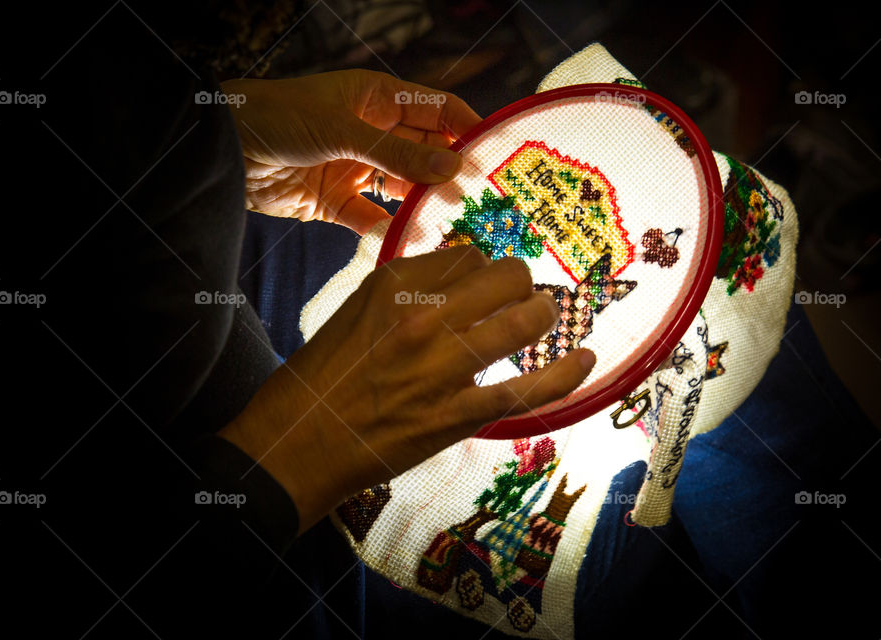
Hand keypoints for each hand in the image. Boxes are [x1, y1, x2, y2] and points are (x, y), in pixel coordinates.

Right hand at [217, 247, 595, 532]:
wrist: (297, 443)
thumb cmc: (321, 376)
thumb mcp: (356, 311)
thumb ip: (407, 288)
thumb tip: (463, 273)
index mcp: (393, 284)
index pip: (468, 254)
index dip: (485, 267)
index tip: (487, 282)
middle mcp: (422, 317)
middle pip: (505, 276)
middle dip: (522, 282)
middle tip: (521, 295)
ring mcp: (441, 367)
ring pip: (523, 320)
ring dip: (544, 314)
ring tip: (545, 317)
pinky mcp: (455, 415)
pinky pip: (527, 389)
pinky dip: (566, 373)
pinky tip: (587, 358)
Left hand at [219, 70, 481, 234]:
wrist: (224, 150)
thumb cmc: (280, 117)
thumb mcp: (341, 130)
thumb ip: (396, 153)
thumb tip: (451, 165)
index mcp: (377, 99)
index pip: (436, 109)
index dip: (467, 128)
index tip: (497, 153)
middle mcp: (372, 132)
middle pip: (424, 153)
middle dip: (450, 174)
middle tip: (480, 200)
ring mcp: (355, 167)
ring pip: (402, 189)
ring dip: (424, 206)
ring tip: (453, 225)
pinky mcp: (335, 202)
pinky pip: (371, 218)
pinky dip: (388, 231)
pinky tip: (409, 243)